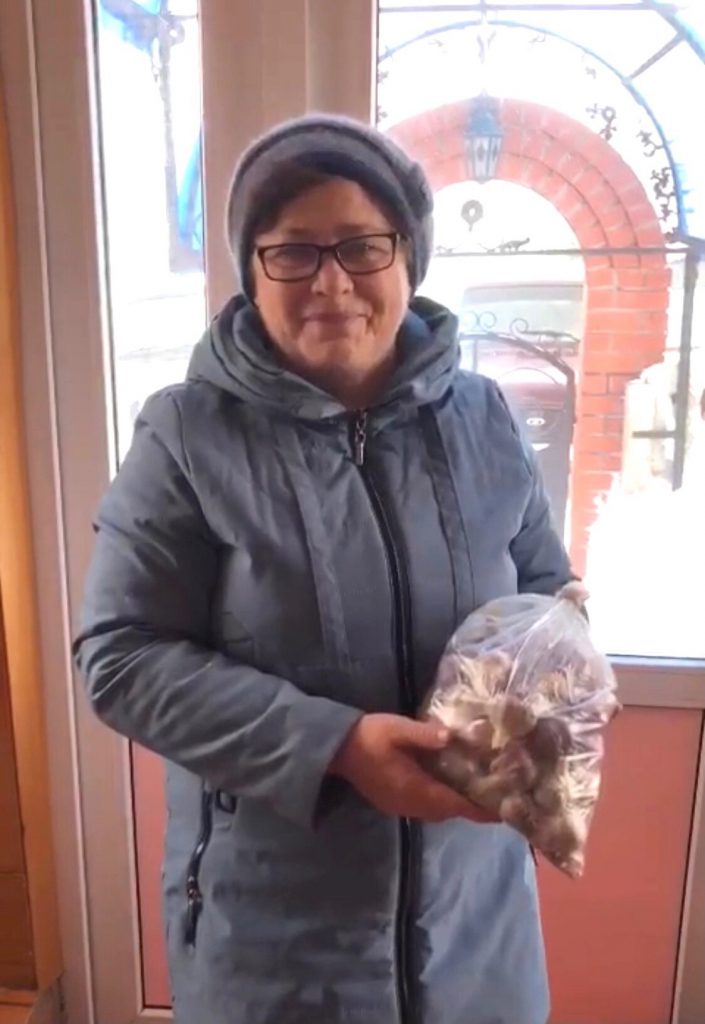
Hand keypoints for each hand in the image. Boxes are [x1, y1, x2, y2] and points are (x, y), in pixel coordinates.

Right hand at [329, 714, 496, 823]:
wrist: (336, 748)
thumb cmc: (368, 736)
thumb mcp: (397, 728)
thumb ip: (424, 735)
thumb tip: (451, 737)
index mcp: (415, 788)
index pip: (454, 804)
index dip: (479, 809)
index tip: (502, 811)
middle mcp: (410, 804)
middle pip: (447, 812)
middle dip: (470, 809)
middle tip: (494, 797)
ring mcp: (400, 806)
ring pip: (435, 812)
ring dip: (454, 806)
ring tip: (474, 792)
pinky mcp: (392, 802)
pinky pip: (424, 809)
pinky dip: (439, 802)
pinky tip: (444, 786)